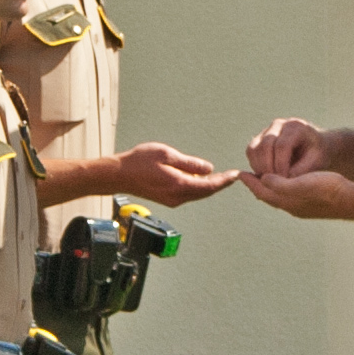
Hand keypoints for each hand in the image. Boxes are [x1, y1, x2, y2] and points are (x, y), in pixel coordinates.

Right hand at [118, 142, 239, 206]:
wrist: (118, 176)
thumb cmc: (138, 162)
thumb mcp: (166, 154)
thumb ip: (189, 163)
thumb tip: (208, 168)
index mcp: (179, 185)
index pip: (209, 186)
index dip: (224, 180)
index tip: (235, 175)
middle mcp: (177, 197)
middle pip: (206, 192)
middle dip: (220, 184)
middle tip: (232, 175)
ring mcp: (172, 200)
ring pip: (198, 195)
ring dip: (209, 186)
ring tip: (221, 176)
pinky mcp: (167, 199)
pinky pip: (189, 194)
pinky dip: (198, 187)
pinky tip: (200, 179)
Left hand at [239, 169, 349, 218]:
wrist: (351, 199)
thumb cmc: (328, 189)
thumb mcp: (302, 183)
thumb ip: (280, 184)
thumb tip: (264, 179)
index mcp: (287, 201)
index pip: (262, 192)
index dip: (250, 182)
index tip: (239, 173)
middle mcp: (292, 206)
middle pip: (268, 196)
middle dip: (257, 186)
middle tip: (247, 176)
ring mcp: (301, 206)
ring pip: (278, 196)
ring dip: (268, 188)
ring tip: (263, 179)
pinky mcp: (310, 204)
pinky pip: (289, 196)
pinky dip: (281, 188)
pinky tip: (285, 183)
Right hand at [245, 118, 330, 177]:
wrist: (316, 147)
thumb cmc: (318, 155)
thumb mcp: (316, 162)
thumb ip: (301, 170)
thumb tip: (282, 180)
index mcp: (296, 127)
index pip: (282, 146)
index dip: (280, 165)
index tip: (284, 182)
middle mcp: (279, 124)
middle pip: (265, 145)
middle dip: (268, 168)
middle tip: (274, 185)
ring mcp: (267, 130)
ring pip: (253, 148)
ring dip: (259, 168)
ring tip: (270, 182)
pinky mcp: (259, 139)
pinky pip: (251, 152)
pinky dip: (255, 166)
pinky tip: (265, 178)